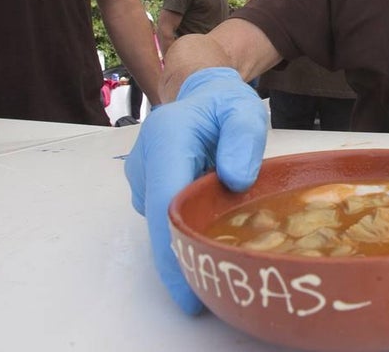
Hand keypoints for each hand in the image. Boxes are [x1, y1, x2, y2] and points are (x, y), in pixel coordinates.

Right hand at [124, 67, 267, 313]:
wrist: (202, 95)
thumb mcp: (245, 111)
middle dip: (182, 264)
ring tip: (223, 264)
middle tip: (216, 294)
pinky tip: (212, 241)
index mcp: (166, 140)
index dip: (173, 251)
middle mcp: (146, 162)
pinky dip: (186, 234)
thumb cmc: (225, 104)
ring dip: (187, 246)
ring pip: (162, 226)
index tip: (188, 293)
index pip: (164, 204)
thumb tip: (234, 179)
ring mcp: (143, 178)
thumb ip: (242, 140)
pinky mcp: (148, 190)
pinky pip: (165, 220)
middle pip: (158, 225)